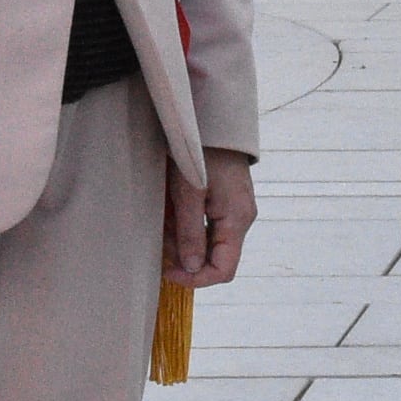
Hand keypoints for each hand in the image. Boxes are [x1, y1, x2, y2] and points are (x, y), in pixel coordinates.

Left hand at [165, 148, 256, 290]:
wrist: (213, 121)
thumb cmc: (201, 154)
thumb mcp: (188, 195)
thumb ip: (190, 234)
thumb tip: (192, 270)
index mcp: (237, 221)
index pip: (223, 270)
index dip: (196, 279)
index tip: (168, 272)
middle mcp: (240, 220)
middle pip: (214, 257)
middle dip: (184, 256)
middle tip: (159, 243)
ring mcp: (234, 211)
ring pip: (207, 242)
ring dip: (181, 239)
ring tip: (161, 222)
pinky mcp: (226, 202)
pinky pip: (206, 225)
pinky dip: (185, 225)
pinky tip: (170, 212)